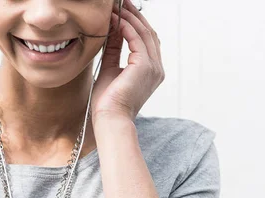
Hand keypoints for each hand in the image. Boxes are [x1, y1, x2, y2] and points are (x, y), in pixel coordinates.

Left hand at [91, 0, 164, 121]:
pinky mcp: (145, 66)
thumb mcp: (110, 69)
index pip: (146, 40)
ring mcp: (154, 67)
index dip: (135, 23)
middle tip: (121, 1)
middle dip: (134, 15)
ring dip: (129, 17)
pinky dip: (126, 26)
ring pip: (144, 32)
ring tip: (117, 6)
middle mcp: (157, 68)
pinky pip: (137, 38)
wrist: (109, 118)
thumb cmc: (107, 102)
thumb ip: (113, 50)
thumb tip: (112, 30)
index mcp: (151, 71)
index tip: (121, 10)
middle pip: (149, 32)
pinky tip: (115, 19)